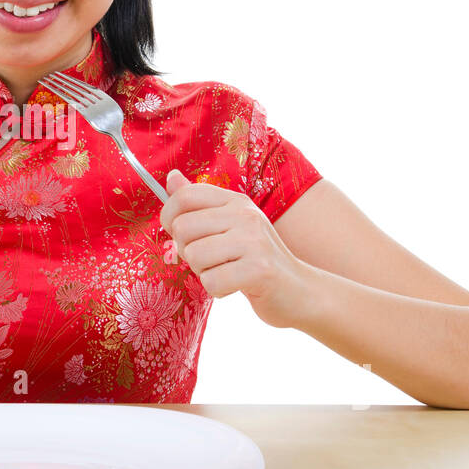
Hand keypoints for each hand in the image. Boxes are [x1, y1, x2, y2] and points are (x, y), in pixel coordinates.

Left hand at [159, 168, 313, 328]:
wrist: (300, 291)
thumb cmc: (256, 260)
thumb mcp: (230, 225)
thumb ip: (199, 204)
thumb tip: (171, 177)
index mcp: (236, 201)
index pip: (185, 196)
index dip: (169, 217)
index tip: (179, 235)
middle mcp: (245, 215)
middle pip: (182, 228)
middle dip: (186, 251)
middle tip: (210, 260)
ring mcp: (254, 241)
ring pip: (194, 256)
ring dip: (203, 273)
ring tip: (226, 272)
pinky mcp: (259, 269)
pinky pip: (211, 281)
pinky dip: (217, 290)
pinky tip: (236, 285)